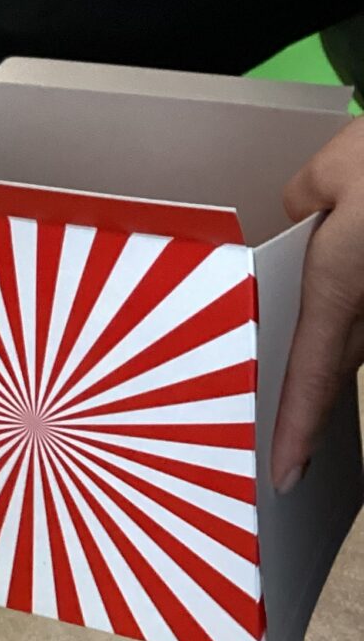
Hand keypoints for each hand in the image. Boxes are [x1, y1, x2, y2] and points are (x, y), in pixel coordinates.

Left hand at [272, 116, 363, 489]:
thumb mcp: (335, 168)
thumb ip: (305, 199)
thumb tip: (303, 213)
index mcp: (343, 284)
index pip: (311, 372)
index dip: (296, 427)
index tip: (284, 472)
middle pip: (340, 362)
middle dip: (315, 399)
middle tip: (290, 438)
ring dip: (342, 346)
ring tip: (309, 377)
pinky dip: (359, 316)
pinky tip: (349, 281)